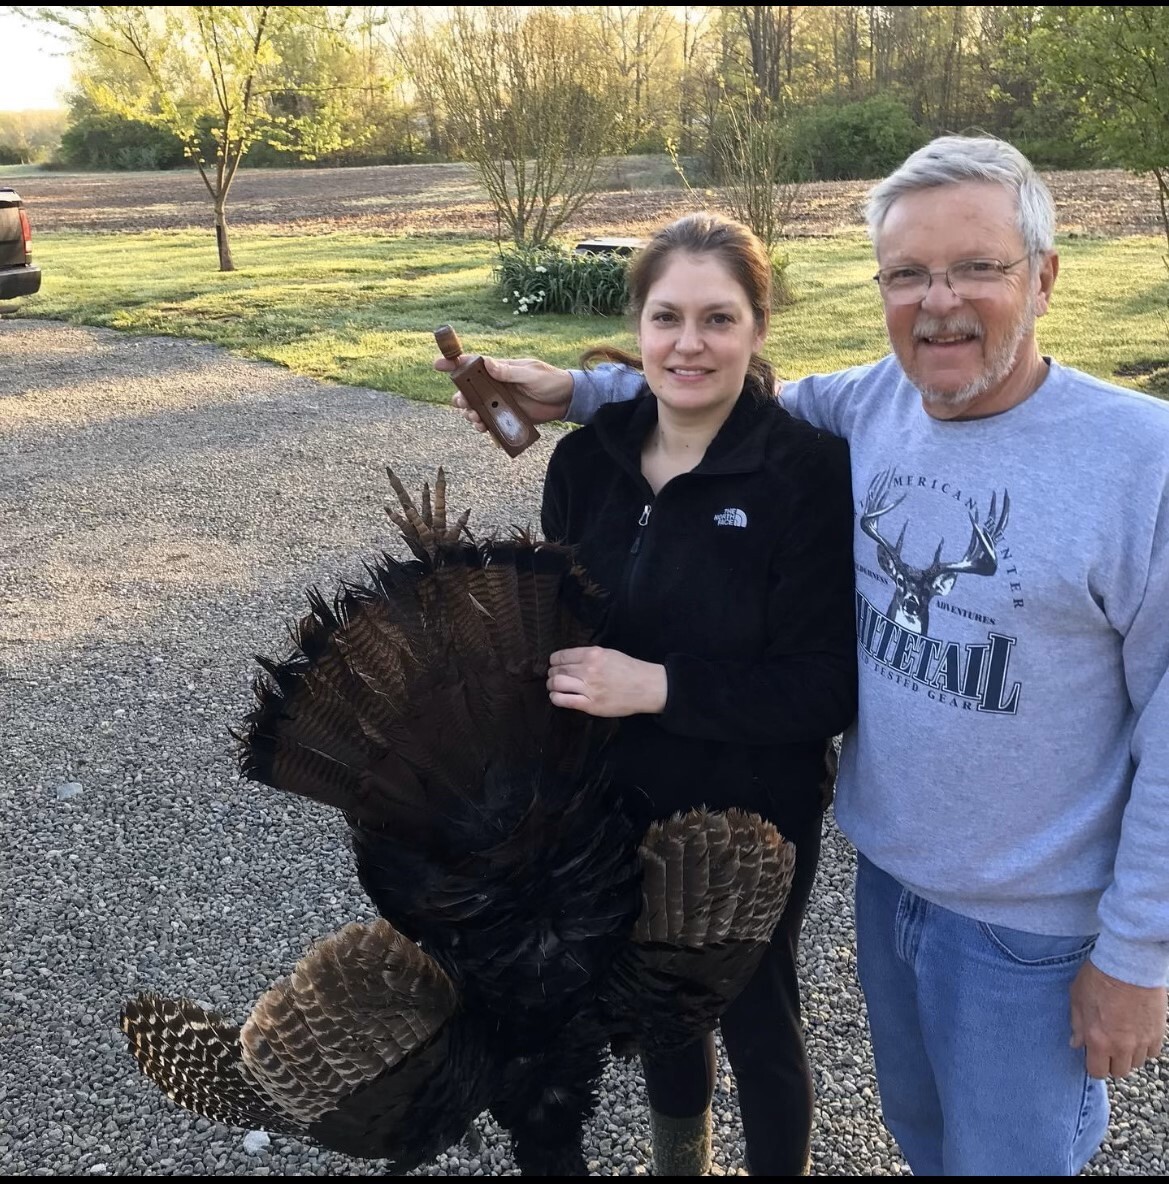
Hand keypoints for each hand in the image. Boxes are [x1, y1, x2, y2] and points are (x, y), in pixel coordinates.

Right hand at [435, 355, 573, 431]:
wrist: (566, 400)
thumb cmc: (550, 380)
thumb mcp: (531, 374)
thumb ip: (509, 371)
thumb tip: (488, 363)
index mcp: (500, 369)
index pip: (473, 364)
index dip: (454, 363)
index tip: (437, 364)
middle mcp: (496, 385)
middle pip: (469, 390)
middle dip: (461, 397)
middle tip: (463, 403)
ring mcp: (500, 401)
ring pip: (475, 408)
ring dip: (470, 413)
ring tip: (475, 418)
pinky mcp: (506, 416)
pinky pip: (488, 422)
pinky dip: (482, 426)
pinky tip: (483, 428)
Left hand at [547, 646, 667, 717]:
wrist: (646, 687)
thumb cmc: (629, 669)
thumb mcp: (609, 653)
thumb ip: (589, 655)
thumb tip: (569, 660)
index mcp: (593, 654)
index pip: (561, 656)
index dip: (554, 661)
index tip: (554, 664)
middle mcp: (588, 669)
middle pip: (558, 670)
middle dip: (552, 674)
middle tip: (553, 677)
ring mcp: (589, 688)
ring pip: (557, 684)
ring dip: (551, 685)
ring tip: (554, 687)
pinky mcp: (591, 705)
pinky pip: (565, 700)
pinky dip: (556, 698)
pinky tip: (557, 697)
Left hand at [1070, 960, 1167, 1077]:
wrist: (1129, 965)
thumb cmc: (1099, 977)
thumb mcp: (1077, 997)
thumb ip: (1077, 1024)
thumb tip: (1076, 1043)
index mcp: (1098, 1039)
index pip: (1097, 1071)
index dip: (1093, 1065)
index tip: (1092, 1056)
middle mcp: (1121, 1046)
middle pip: (1119, 1071)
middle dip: (1111, 1062)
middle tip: (1106, 1046)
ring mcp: (1142, 1041)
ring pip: (1136, 1063)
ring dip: (1128, 1056)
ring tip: (1121, 1038)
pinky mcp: (1157, 1033)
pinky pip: (1151, 1052)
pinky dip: (1144, 1048)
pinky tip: (1136, 1033)